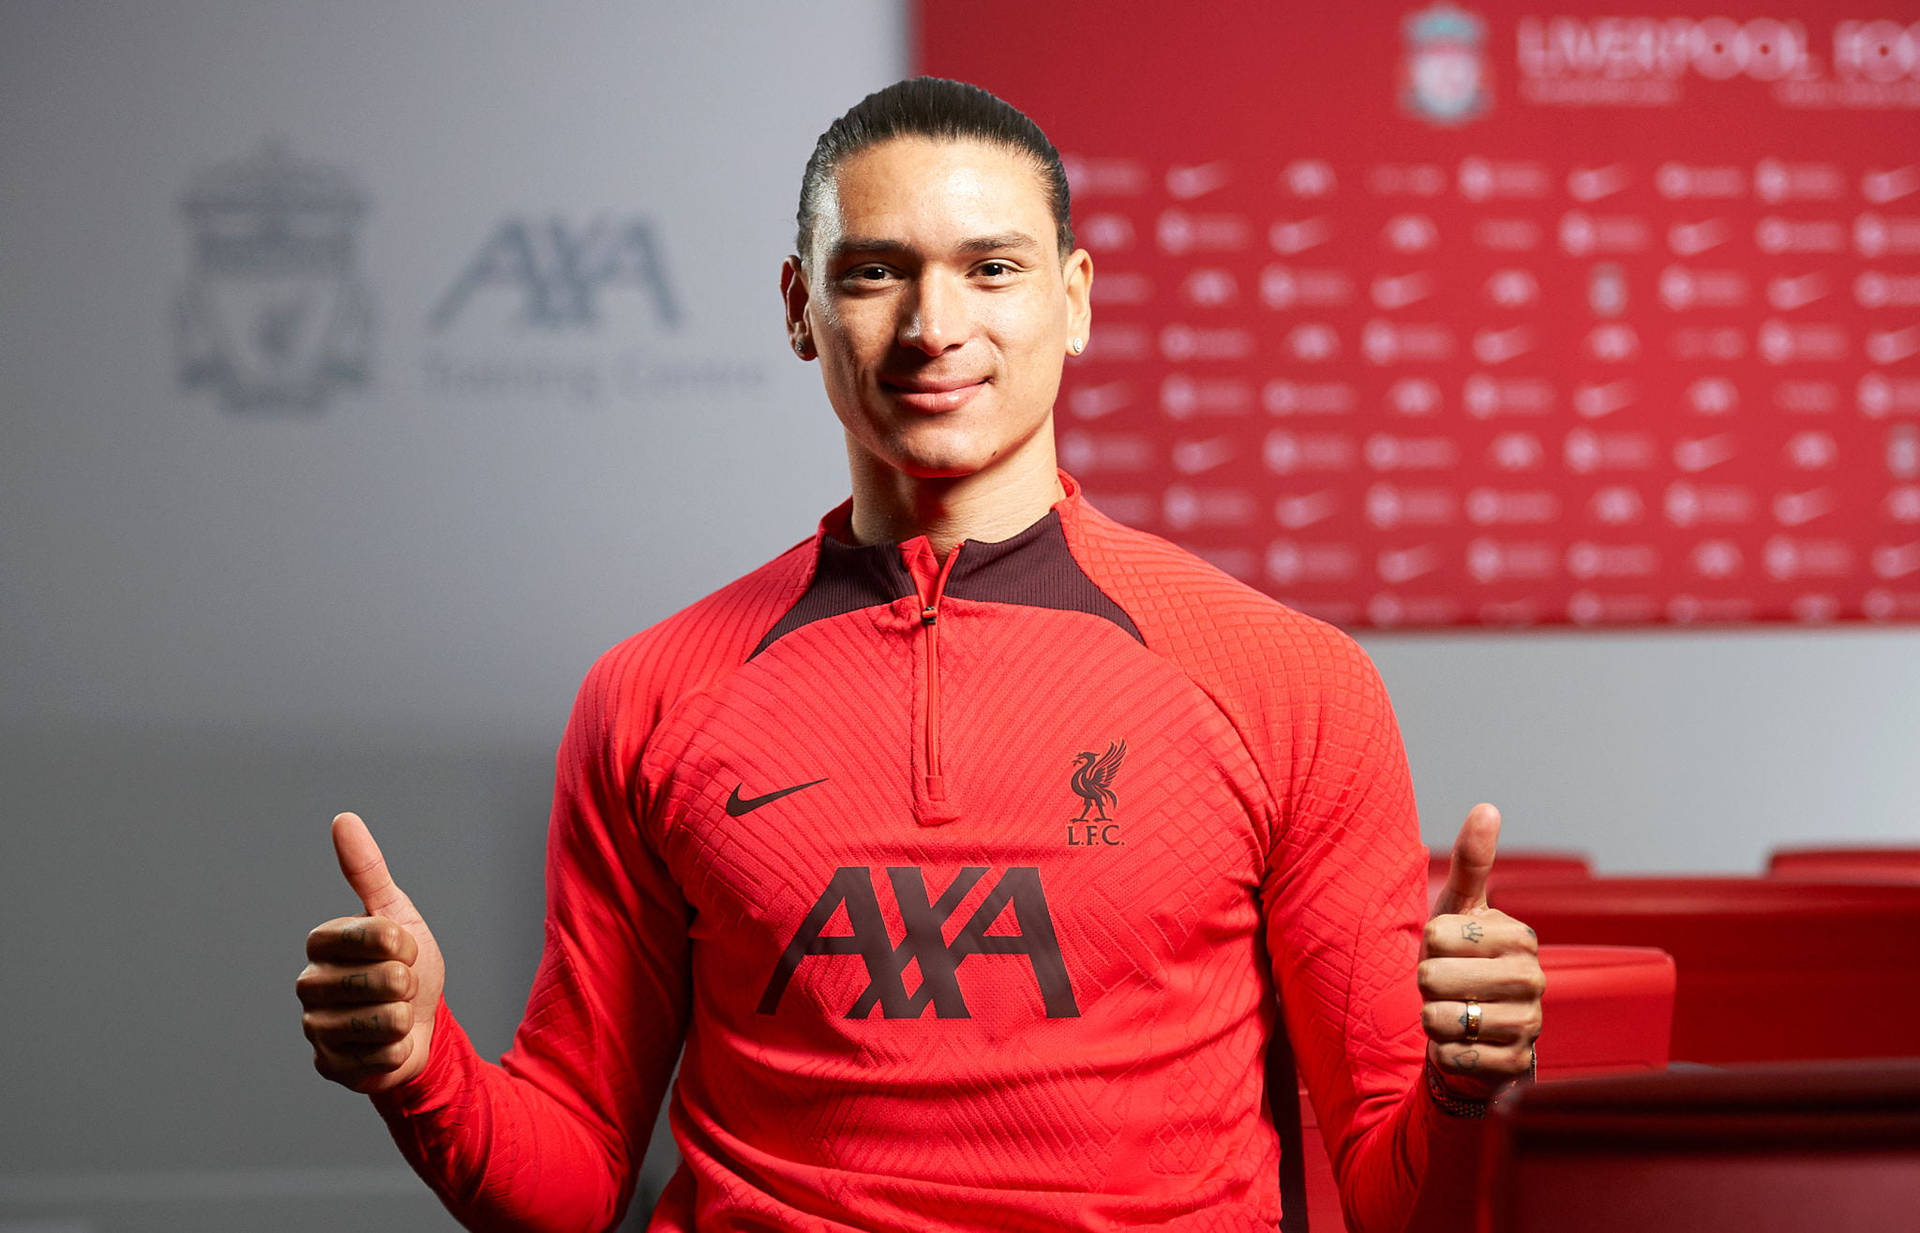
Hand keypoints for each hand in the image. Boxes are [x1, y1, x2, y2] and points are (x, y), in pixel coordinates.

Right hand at [296, 812, 445, 1093]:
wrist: (417, 1027)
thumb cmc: (405, 965)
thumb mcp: (397, 914)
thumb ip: (368, 870)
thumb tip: (343, 819)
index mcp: (322, 942)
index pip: (377, 933)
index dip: (405, 943)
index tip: (404, 948)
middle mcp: (309, 985)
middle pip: (387, 979)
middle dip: (410, 984)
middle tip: (400, 987)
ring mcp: (316, 1029)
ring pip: (388, 1020)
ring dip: (406, 1018)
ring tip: (393, 1015)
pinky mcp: (330, 1067)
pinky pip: (385, 1057)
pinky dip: (399, 1051)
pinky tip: (386, 1046)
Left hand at [1417, 803, 1543, 1101]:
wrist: (1472, 1029)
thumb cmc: (1462, 960)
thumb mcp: (1461, 909)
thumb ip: (1474, 862)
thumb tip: (1488, 807)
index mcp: (1520, 936)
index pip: (1437, 934)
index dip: (1429, 945)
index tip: (1449, 951)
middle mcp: (1532, 980)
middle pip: (1434, 976)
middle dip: (1426, 984)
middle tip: (1446, 986)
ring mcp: (1529, 1026)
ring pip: (1441, 1019)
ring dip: (1431, 1019)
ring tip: (1452, 1013)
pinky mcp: (1515, 1067)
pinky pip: (1452, 1057)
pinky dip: (1442, 1052)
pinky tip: (1459, 1044)